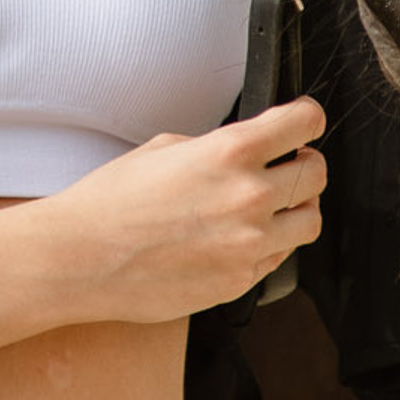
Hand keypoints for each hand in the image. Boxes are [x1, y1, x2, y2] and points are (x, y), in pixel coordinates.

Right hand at [35, 98, 326, 324]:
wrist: (83, 257)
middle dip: (305, 163)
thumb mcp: (162, 149)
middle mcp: (248, 197)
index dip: (308, 118)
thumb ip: (215, 147)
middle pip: (316, 174)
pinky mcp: (241, 281)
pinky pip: (279, 258)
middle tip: (289, 164)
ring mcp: (249, 244)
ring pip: (310, 221)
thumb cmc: (111, 202)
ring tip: (271, 206)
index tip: (305, 121)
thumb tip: (243, 152)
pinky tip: (238, 237)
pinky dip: (269, 244)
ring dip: (297, 209)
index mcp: (228, 153)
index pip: (303, 124)